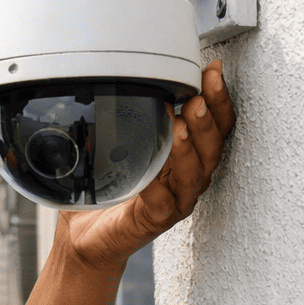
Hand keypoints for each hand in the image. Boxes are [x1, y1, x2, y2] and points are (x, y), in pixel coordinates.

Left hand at [61, 60, 235, 270]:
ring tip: (181, 123)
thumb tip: (125, 73)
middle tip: (199, 95)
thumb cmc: (107, 186)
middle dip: (209, 118)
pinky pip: (163, 199)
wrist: (85, 234)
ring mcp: (176, 199)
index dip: (218, 98)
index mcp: (188, 155)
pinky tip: (151, 166)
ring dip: (189, 146)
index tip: (213, 70)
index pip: (215, 124)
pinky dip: (158, 181)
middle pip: (212, 147)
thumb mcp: (119, 142)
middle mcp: (189, 177)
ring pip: (194, 173)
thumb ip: (132, 114)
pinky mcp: (157, 219)